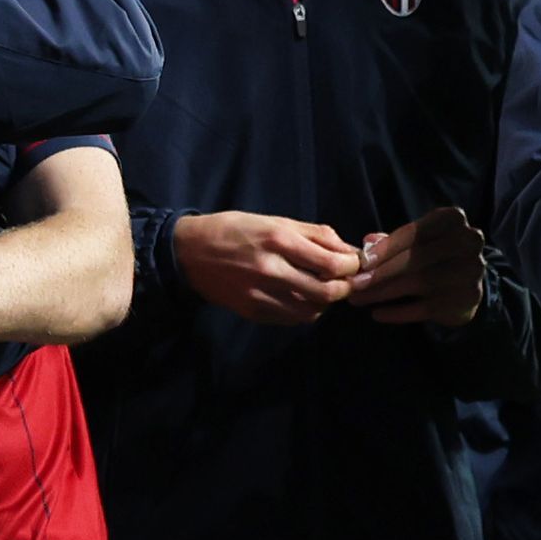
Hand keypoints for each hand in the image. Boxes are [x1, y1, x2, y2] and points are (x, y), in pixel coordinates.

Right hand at [175, 209, 363, 325]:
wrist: (187, 252)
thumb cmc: (233, 230)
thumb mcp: (274, 221)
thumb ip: (314, 234)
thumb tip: (349, 251)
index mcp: (278, 240)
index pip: (332, 263)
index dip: (352, 266)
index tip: (352, 264)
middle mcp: (270, 269)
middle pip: (328, 292)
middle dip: (344, 288)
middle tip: (344, 282)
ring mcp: (260, 294)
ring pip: (313, 309)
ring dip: (325, 302)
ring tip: (322, 290)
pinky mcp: (252, 310)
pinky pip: (292, 319)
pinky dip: (305, 311)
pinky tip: (301, 299)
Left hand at [350, 205, 488, 328]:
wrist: (465, 283)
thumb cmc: (430, 255)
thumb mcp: (412, 241)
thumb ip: (390, 241)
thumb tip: (368, 242)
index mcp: (452, 219)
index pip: (415, 232)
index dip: (386, 247)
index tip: (362, 262)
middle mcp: (468, 242)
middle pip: (417, 258)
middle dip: (381, 272)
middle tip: (354, 284)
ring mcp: (471, 271)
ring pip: (421, 282)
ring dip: (384, 292)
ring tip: (359, 299)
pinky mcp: (468, 299)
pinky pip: (427, 307)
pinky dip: (399, 312)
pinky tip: (378, 314)